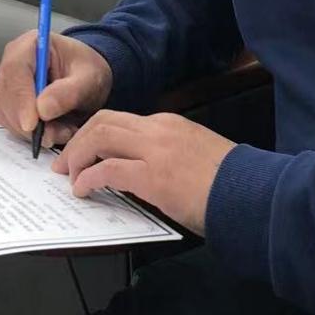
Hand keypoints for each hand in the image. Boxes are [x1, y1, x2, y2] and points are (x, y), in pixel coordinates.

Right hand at [0, 31, 112, 148]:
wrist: (87, 78)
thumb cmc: (87, 71)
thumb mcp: (89, 78)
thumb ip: (69, 92)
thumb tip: (42, 109)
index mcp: (30, 45)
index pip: (15, 71)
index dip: (21, 99)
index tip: (32, 124)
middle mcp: (12, 62)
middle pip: (6, 95)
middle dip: (29, 122)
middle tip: (57, 134)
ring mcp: (7, 84)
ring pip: (7, 114)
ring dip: (32, 132)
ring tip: (63, 131)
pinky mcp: (8, 104)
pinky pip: (11, 124)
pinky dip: (31, 134)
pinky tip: (54, 131)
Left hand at [53, 110, 234, 234]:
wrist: (250, 194)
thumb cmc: (228, 183)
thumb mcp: (194, 156)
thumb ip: (165, 155)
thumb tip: (138, 169)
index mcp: (169, 124)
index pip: (120, 120)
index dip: (93, 135)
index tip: (82, 151)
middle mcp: (159, 130)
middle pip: (103, 122)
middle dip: (77, 141)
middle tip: (64, 163)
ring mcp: (155, 151)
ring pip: (99, 137)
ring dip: (77, 156)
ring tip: (69, 176)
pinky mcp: (153, 177)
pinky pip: (107, 170)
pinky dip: (88, 178)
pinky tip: (83, 189)